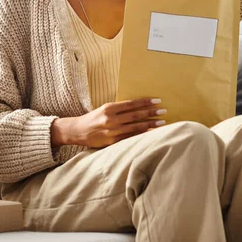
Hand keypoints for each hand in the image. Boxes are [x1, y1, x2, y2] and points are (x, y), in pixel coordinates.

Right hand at [52, 98, 166, 148]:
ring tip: (162, 122)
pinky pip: (129, 138)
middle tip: (164, 111)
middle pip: (135, 115)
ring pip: (134, 127)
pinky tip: (150, 134)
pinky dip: (141, 135)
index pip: (131, 104)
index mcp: (109, 108)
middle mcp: (111, 119)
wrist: (78, 131)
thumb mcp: (105, 109)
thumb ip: (119, 108)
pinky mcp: (112, 141)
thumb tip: (138, 107)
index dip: (145, 102)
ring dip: (149, 124)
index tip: (157, 100)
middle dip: (151, 113)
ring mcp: (112, 131)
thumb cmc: (94, 118)